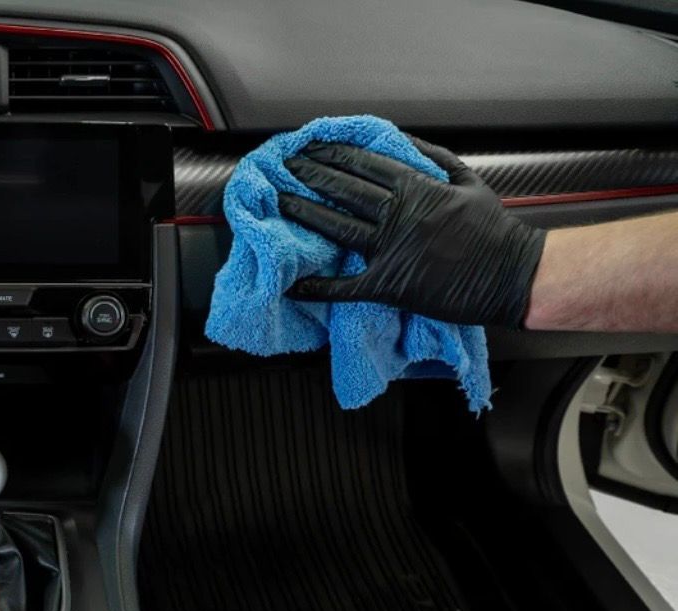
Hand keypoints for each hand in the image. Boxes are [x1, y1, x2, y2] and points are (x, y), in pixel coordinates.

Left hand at [280, 137, 546, 326]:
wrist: (513, 275)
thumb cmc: (494, 229)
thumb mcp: (468, 180)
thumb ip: (432, 157)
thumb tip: (398, 140)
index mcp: (417, 188)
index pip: (363, 164)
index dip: (332, 154)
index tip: (311, 147)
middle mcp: (399, 216)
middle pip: (343, 190)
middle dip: (310, 175)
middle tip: (285, 167)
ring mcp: (391, 251)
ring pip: (336, 227)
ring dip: (303, 213)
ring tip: (280, 201)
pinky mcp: (390, 284)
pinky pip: (346, 286)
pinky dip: (317, 286)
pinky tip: (292, 284)